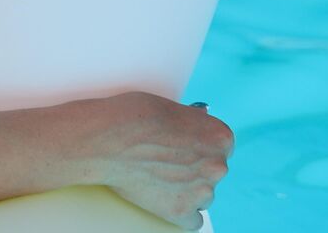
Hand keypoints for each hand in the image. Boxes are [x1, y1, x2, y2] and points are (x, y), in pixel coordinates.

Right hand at [71, 91, 232, 229]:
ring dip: (186, 189)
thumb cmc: (132, 116)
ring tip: (159, 177)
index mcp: (219, 137)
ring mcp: (201, 191)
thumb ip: (192, 121)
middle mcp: (218, 165)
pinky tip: (166, 199)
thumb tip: (200, 120)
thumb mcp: (170, 107)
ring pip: (202, 195)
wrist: (106, 140)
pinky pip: (192, 220)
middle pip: (213, 171)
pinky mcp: (181, 211)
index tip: (187, 148)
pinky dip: (180, 211)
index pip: (222, 147)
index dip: (201, 146)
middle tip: (168, 161)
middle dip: (194, 168)